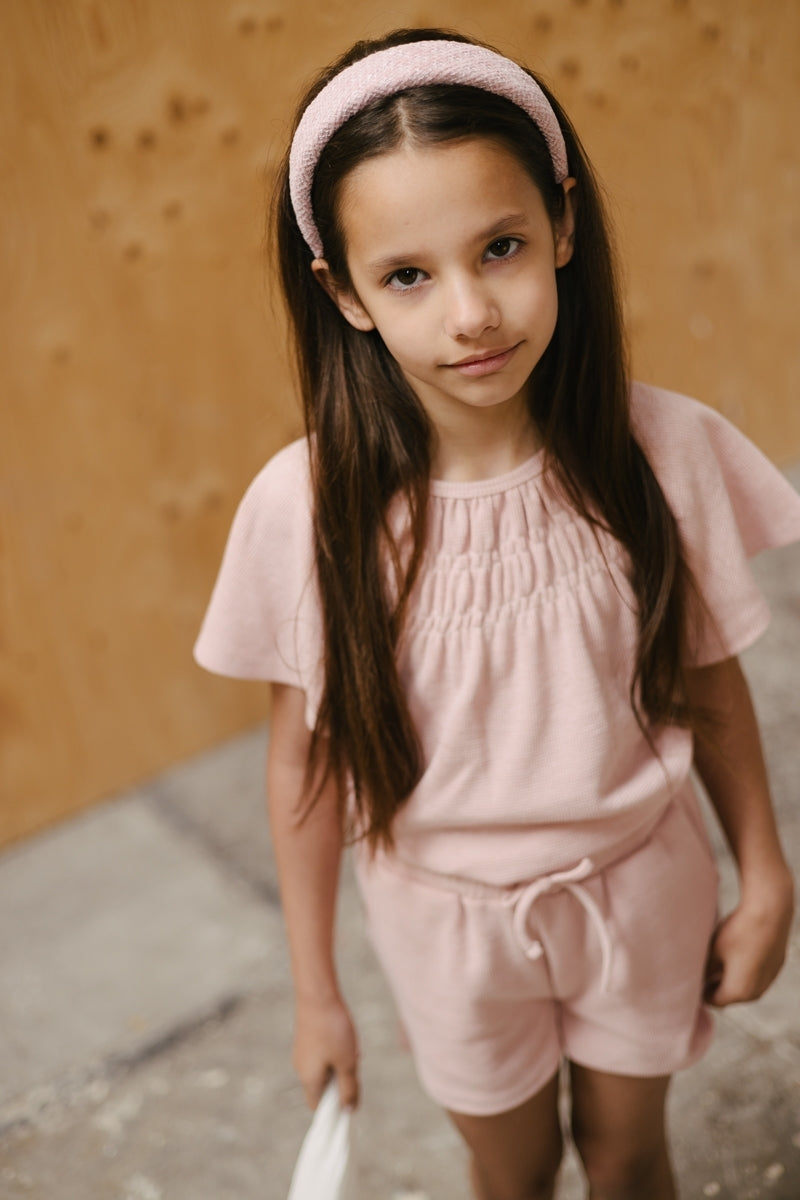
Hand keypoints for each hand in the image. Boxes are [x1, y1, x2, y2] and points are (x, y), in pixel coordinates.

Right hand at [293, 994, 359, 1109]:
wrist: (317, 994)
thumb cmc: (333, 1030)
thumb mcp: (347, 1062)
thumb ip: (349, 1089)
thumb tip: (349, 1111)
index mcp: (309, 1079)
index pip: (317, 1106)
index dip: (334, 1108)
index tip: (350, 1097)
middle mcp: (301, 1068)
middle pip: (322, 1087)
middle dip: (341, 1082)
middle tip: (354, 1065)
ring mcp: (302, 1052)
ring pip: (324, 1069)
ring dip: (339, 1065)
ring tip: (351, 1049)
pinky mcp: (306, 1038)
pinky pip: (321, 1055)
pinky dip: (334, 1052)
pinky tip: (345, 1037)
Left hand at [704, 868, 794, 1005]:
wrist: (769, 912)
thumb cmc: (737, 932)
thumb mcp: (713, 951)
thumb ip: (704, 970)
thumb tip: (696, 978)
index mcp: (739, 992)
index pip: (714, 1001)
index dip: (700, 992)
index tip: (690, 980)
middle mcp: (756, 992)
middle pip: (729, 995)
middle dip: (715, 985)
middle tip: (701, 968)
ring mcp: (768, 980)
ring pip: (743, 985)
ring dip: (730, 977)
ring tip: (716, 958)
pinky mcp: (776, 966)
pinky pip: (755, 974)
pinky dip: (744, 968)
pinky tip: (736, 951)